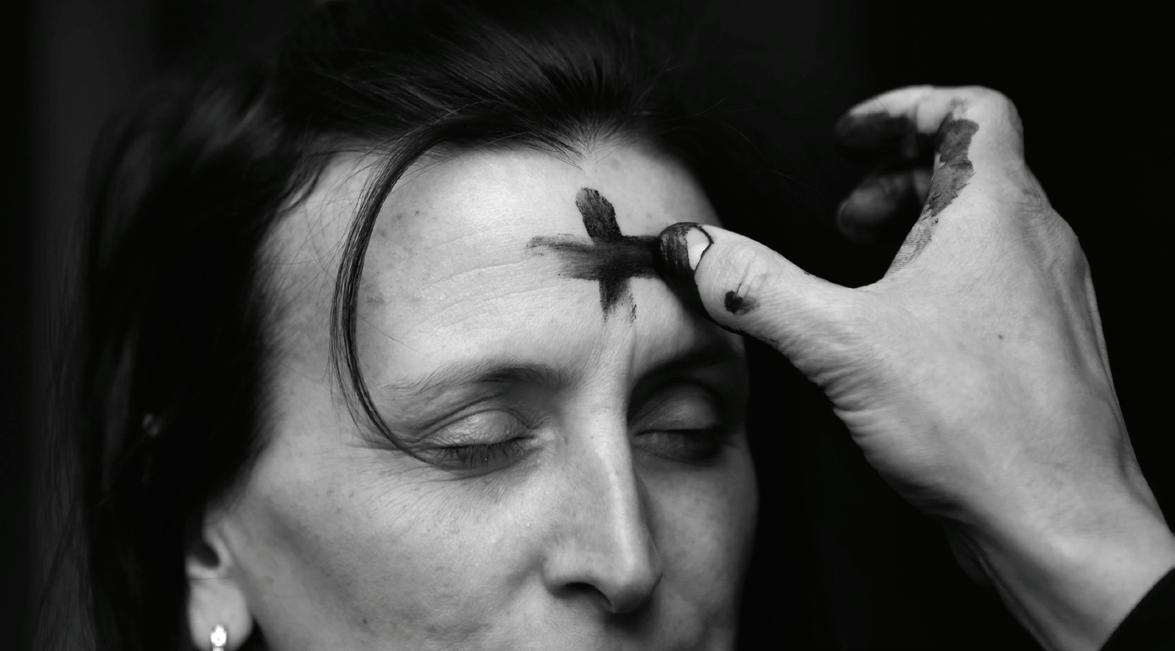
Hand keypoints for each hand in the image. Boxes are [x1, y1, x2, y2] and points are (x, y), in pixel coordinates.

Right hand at [656, 85, 1174, 650]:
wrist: (1057, 519)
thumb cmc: (983, 427)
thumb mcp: (839, 344)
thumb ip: (756, 287)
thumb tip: (697, 251)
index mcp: (997, 213)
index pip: (971, 112)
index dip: (905, 109)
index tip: (854, 136)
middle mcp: (1034, 243)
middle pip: (970, 169)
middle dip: (895, 177)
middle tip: (847, 212)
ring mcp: (1044, 295)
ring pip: (982, 228)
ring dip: (917, 229)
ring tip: (866, 265)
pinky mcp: (1039, 344)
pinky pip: (990, 281)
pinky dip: (940, 278)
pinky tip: (896, 330)